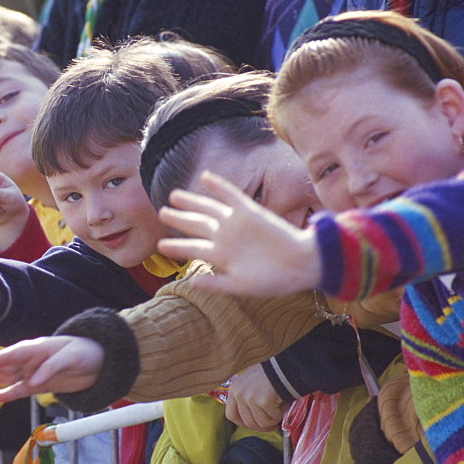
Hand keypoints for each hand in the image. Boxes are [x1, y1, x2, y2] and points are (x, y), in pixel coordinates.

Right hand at [0, 335, 104, 403]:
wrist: (98, 362)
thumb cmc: (84, 352)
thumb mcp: (71, 357)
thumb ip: (52, 367)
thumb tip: (34, 381)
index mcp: (36, 348)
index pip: (12, 354)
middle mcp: (30, 360)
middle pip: (3, 365)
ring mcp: (31, 373)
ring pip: (5, 377)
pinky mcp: (37, 386)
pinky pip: (17, 391)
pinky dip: (4, 394)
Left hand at [157, 171, 320, 296]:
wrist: (303, 265)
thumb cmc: (275, 280)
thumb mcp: (241, 286)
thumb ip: (216, 285)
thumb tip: (190, 281)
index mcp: (221, 256)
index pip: (193, 248)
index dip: (176, 246)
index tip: (160, 246)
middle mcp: (226, 237)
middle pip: (197, 224)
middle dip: (178, 219)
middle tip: (161, 212)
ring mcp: (236, 223)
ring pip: (208, 209)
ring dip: (191, 202)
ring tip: (173, 196)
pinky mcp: (250, 212)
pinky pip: (231, 195)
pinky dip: (218, 186)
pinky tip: (205, 177)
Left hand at [225, 363, 285, 430]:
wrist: (284, 367)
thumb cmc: (270, 375)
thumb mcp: (251, 383)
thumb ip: (246, 398)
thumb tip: (252, 421)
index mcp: (234, 389)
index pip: (231, 415)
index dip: (244, 424)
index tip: (256, 425)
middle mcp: (239, 394)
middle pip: (248, 422)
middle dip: (262, 426)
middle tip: (273, 423)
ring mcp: (250, 398)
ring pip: (261, 423)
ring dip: (273, 419)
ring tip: (279, 408)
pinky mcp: (263, 401)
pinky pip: (272, 418)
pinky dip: (280, 414)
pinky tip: (282, 403)